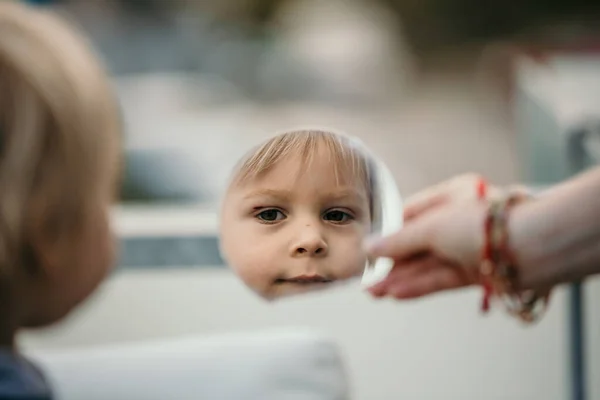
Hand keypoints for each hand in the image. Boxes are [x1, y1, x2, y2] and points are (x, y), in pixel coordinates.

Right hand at [366, 174, 495, 299]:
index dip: (390, 232)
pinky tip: (397, 294)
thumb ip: (398, 242)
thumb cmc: (483, 225)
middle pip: (419, 243)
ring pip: (428, 264)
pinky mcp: (478, 272)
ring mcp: (469, 247)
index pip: (412, 213)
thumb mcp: (431, 228)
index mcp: (452, 195)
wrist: (535, 248)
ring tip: (374, 293)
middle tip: (368, 280)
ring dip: (401, 279)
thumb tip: (368, 248)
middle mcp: (460, 220)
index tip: (370, 249)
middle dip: (393, 262)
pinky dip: (419, 286)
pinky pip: (442, 278)